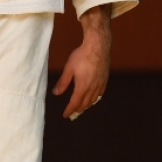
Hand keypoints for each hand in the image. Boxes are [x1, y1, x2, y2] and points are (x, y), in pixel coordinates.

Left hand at [53, 5, 110, 119]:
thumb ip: (63, 82)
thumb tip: (56, 93)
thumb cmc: (82, 56)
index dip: (69, 110)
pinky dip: (95, 98)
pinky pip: (100, 93)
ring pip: (93, 100)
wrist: (98, 46)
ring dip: (87, 105)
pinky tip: (93, 97)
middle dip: (78, 109)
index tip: (65, 115)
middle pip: (85, 103)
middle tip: (72, 112)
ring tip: (82, 107)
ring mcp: (100, 84)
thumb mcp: (69, 69)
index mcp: (82, 87)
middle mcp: (92, 88)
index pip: (75, 103)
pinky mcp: (105, 79)